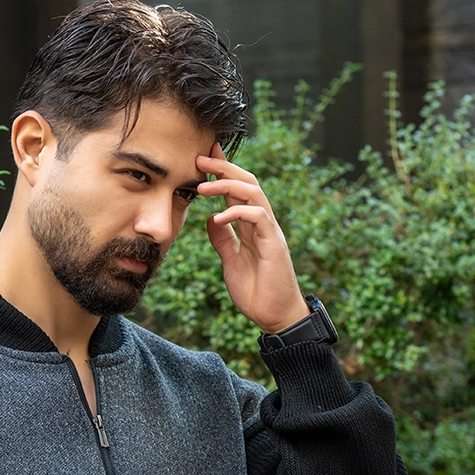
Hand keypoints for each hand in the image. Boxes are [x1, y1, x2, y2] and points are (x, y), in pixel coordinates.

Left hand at [197, 145, 307, 333]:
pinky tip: (218, 216)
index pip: (238, 190)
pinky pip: (258, 216)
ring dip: (227, 185)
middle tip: (200, 158)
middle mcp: (262, 223)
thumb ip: (223, 239)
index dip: (223, 171)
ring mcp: (269, 231)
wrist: (275, 317)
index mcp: (251, 226)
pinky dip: (237, 212)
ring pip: (253, 193)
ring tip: (203, 187)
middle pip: (247, 182)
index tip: (203, 157)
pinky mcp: (274, 244)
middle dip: (224, 167)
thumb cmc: (255, 291)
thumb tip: (210, 218)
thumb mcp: (231, 261)